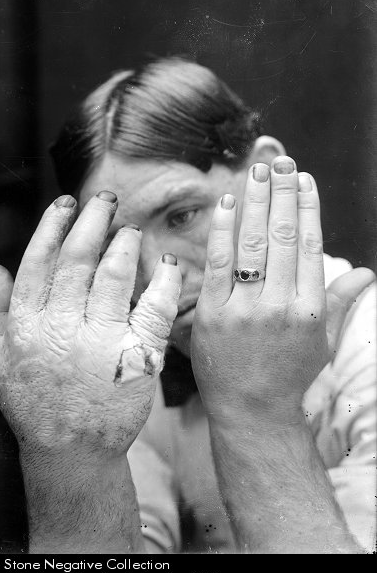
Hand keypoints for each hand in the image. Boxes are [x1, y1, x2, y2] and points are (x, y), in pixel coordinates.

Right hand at [0, 192, 180, 466]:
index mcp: (26, 327)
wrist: (73, 454)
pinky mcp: (137, 359)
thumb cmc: (33, 405)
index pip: (37, 262)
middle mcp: (60, 330)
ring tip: (131, 228)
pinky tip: (168, 265)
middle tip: (106, 199)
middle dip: (92, 221)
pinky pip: (155, 309)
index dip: (52, 226)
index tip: (65, 202)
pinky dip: (165, 282)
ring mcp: (100, 344)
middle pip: (77, 260)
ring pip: (114, 277)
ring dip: (125, 245)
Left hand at [191, 157, 373, 424]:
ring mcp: (243, 310)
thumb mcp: (322, 341)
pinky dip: (223, 231)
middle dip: (281, 193)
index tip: (304, 179)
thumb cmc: (289, 375)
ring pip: (251, 245)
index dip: (307, 208)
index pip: (308, 245)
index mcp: (310, 310)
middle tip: (280, 160)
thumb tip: (365, 272)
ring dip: (255, 202)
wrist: (251, 412)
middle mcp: (279, 306)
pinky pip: (217, 264)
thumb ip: (340, 302)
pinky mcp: (212, 314)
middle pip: (281, 237)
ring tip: (257, 171)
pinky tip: (228, 203)